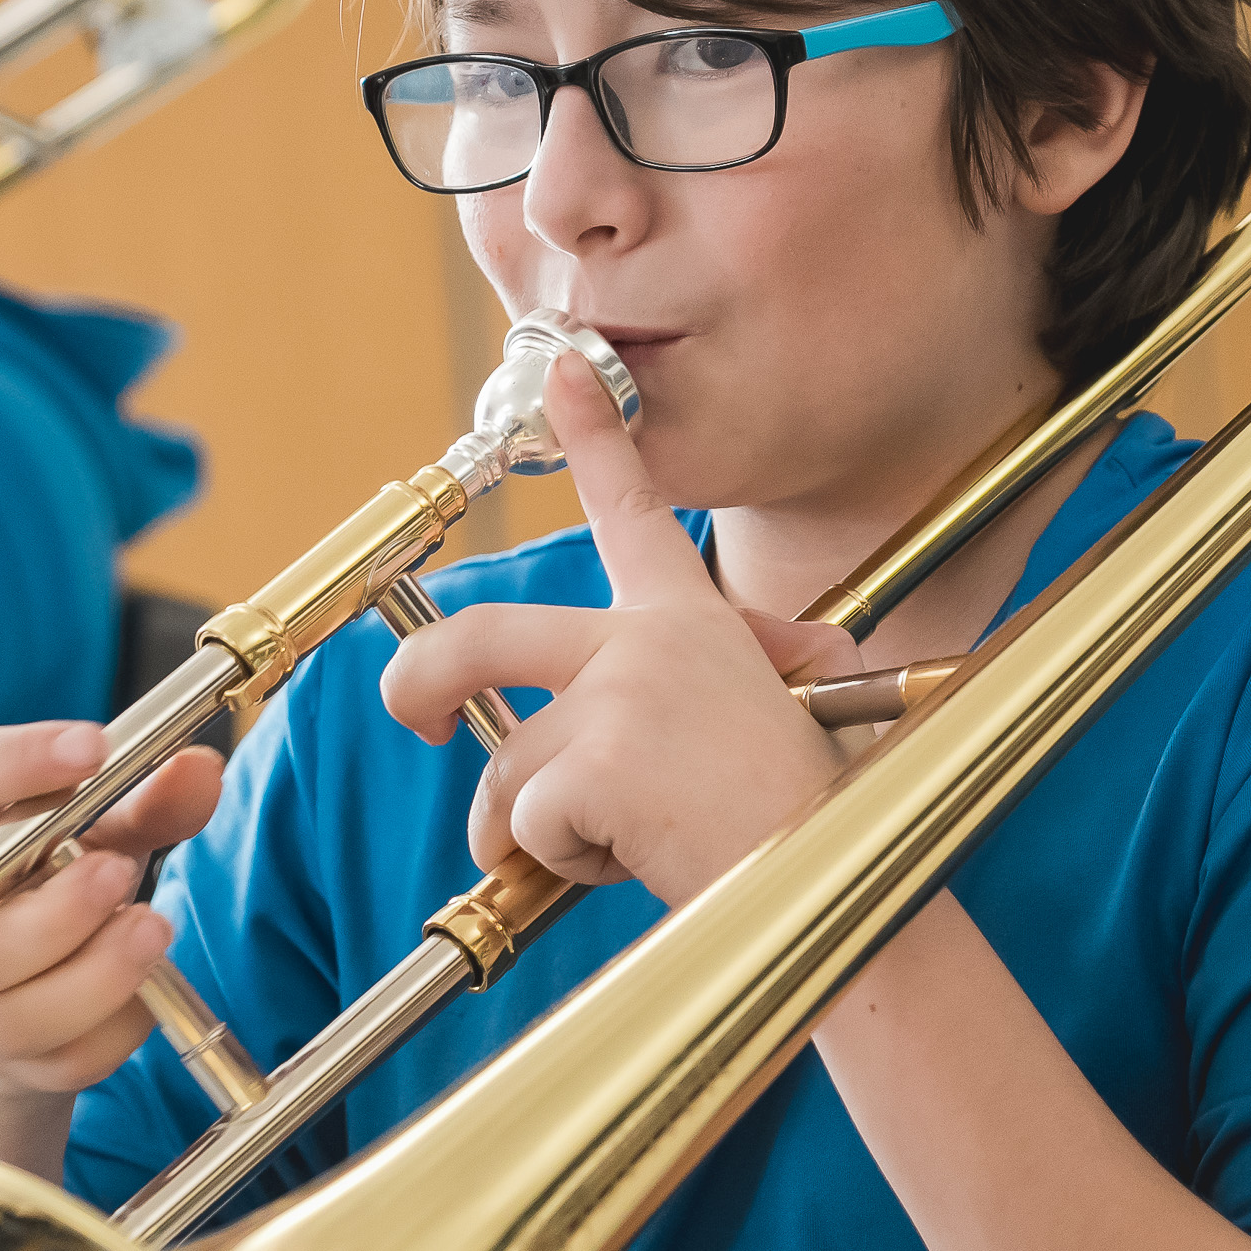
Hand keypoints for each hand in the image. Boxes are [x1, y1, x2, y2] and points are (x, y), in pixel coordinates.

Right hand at [0, 721, 229, 1104]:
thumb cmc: (49, 895)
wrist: (10, 1011)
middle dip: (57, 902)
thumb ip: (150, 804)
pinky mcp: (6, 1068)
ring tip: (152, 931)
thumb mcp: (99, 838)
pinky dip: (119, 1027)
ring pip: (13, 1010)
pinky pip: (66, 1059)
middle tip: (121, 872)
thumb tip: (201, 769)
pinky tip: (146, 993)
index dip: (15, 760)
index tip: (93, 747)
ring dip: (96, 972)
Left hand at [378, 351, 858, 906]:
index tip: (563, 371)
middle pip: (480, 638)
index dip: (595, 434)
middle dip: (418, 682)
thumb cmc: (805, 817)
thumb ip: (719, 674)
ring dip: (535, 828)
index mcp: (690, 621)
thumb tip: (736, 661)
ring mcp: (616, 695)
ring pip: (505, 766)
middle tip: (417, 716)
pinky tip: (640, 858)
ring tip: (626, 841)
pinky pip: (524, 825)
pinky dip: (561, 866)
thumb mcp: (774, 714)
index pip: (634, 510)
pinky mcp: (595, 761)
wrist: (833, 879)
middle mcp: (646, 640)